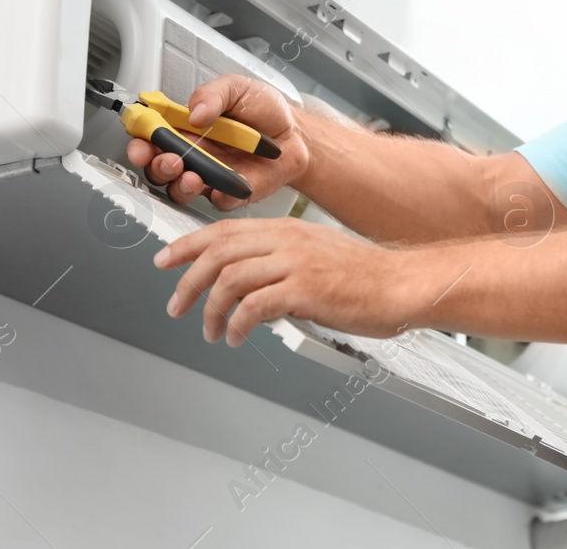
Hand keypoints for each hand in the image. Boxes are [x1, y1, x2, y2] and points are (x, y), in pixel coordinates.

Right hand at [126, 74, 309, 210]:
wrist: (297, 132)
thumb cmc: (264, 110)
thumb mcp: (236, 88)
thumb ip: (212, 95)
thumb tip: (194, 113)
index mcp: (185, 127)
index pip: (150, 138)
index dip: (139, 142)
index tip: (141, 143)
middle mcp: (193, 154)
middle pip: (157, 168)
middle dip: (156, 166)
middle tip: (170, 160)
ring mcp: (209, 176)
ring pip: (180, 190)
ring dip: (180, 185)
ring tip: (193, 175)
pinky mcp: (230, 192)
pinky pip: (217, 201)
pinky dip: (217, 196)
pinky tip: (223, 186)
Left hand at [154, 217, 418, 344]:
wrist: (402, 285)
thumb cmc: (366, 277)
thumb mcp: (317, 255)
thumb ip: (282, 261)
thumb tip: (248, 284)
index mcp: (288, 229)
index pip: (224, 230)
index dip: (187, 245)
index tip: (164, 260)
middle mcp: (288, 240)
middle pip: (218, 253)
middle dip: (187, 281)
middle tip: (176, 306)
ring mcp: (296, 263)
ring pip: (229, 280)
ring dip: (210, 310)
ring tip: (209, 331)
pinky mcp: (305, 290)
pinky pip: (252, 307)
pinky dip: (235, 324)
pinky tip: (235, 336)